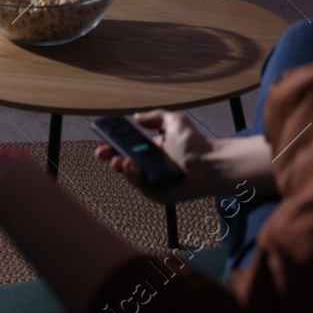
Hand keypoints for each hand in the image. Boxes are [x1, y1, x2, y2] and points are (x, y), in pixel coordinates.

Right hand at [94, 110, 229, 203]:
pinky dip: (135, 179)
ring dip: (122, 168)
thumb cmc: (195, 142)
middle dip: (112, 159)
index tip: (102, 143)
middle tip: (103, 154)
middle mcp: (153, 166)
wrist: (210, 162)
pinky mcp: (160, 195)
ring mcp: (155, 182)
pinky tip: (133, 168)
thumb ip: (154, 117)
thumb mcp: (174, 121)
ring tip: (120, 161)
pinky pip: (143, 188)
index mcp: (154, 150)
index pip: (129, 149)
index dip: (114, 146)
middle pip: (126, 164)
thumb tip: (135, 117)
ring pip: (132, 177)